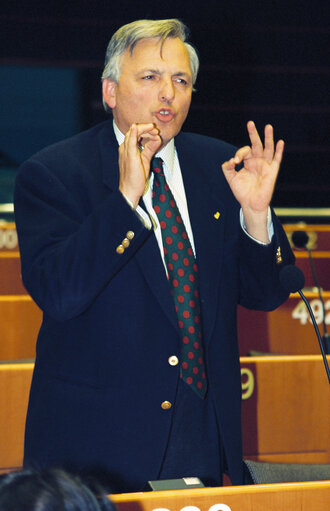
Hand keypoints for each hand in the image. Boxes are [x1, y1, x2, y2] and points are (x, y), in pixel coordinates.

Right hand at [118, 123, 161, 207]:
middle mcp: (124, 148)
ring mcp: (125, 151)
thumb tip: (157, 139)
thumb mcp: (145, 159)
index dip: (145, 130)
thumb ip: (150, 149)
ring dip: (144, 129)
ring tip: (153, 129)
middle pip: (133, 131)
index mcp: (127, 149)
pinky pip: (130, 141)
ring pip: (132, 133)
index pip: (135, 133)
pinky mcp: (129, 156)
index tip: (155, 132)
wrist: (129, 190)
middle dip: (146, 128)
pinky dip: (133, 133)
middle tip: (155, 130)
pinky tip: (136, 127)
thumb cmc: (135, 178)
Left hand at [222, 121, 283, 241]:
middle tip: (250, 123)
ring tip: (268, 127)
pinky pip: (277, 159)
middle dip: (253, 134)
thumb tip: (230, 160)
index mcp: (248, 162)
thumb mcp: (231, 179)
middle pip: (256, 144)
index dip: (239, 154)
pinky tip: (280, 142)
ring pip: (268, 148)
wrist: (251, 204)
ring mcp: (266, 165)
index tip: (234, 162)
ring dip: (268, 137)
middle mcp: (258, 161)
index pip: (244, 151)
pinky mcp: (272, 171)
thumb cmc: (242, 192)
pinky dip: (279, 151)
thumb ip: (227, 168)